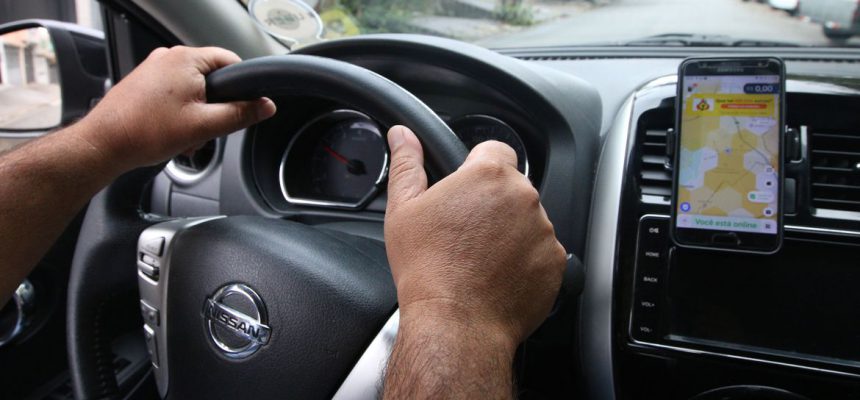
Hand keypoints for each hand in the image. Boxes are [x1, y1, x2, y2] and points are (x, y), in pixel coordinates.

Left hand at [76, 46, 275, 170]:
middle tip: (205, 130)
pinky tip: (172, 133)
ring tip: (184, 136)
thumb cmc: (143, 132)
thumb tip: (265, 106)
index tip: (243, 108)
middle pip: (213, 79)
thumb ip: (240, 114)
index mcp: (185, 59)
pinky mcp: (144, 84)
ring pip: (194, 90)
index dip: (242, 87)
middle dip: (215, 107)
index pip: (231, 62)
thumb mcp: (204, 126)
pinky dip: (180, 114)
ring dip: (197, 115)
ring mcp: (154, 70)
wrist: (103, 145)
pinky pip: (175, 95)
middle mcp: (168, 58)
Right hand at [384, 125, 566, 349]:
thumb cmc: (428, 268)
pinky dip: (525, 260)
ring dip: (510, 231)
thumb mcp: (404, 209)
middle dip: (492, 203)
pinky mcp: (555, 262)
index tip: (465, 190)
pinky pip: (542, 252)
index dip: (477, 168)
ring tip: (480, 257)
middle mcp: (523, 197)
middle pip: (511, 187)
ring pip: (527, 220)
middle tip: (465, 231)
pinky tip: (497, 275)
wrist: (456, 322)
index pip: (494, 150)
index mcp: (488, 175)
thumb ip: (407, 164)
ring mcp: (544, 231)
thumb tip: (403, 136)